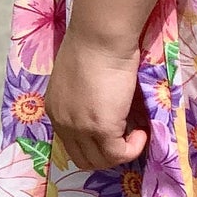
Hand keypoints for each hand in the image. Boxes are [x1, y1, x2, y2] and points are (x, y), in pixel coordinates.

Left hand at [45, 30, 148, 172]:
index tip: (115, 132)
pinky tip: (141, 132)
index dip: (95, 145)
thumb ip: (84, 98)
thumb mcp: (79, 78)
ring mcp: (80, 128)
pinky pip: (120, 154)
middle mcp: (62, 123)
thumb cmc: (93, 45)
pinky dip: (133, 148)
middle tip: (127, 138)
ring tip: (136, 132)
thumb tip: (104, 107)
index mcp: (55, 110)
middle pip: (84, 159)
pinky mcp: (102, 128)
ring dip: (121, 153)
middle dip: (107, 155)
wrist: (100, 36)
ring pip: (101, 161)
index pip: (72, 144)